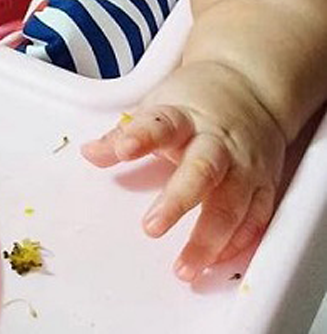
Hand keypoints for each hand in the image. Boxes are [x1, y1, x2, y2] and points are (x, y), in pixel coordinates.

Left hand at [81, 60, 285, 281]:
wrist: (249, 87)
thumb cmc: (196, 102)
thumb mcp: (156, 107)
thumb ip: (124, 133)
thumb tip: (89, 153)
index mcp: (184, 117)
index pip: (160, 124)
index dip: (141, 136)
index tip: (122, 149)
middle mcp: (217, 142)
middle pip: (202, 171)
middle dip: (177, 201)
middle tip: (150, 228)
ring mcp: (244, 165)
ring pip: (232, 204)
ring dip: (208, 239)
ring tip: (183, 266)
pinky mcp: (264, 184)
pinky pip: (256, 218)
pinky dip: (238, 243)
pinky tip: (217, 261)